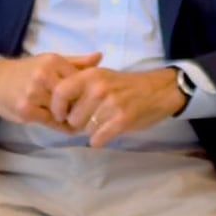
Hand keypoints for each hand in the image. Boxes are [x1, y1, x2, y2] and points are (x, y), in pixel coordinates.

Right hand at [0, 53, 92, 127]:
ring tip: (81, 122)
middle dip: (83, 107)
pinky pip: (51, 122)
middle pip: (73, 96)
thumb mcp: (49, 61)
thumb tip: (100, 57)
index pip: (81, 80)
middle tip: (92, 114)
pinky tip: (67, 127)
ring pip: (63, 111)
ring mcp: (34, 93)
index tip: (96, 100)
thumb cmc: (25, 71)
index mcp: (53, 61)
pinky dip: (61, 126)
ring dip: (73, 119)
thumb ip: (75, 62)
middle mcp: (43, 75)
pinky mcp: (26, 110)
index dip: (89, 92)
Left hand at [48, 61, 190, 137]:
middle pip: (72, 117)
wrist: (158, 90)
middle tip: (90, 120)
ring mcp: (111, 104)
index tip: (62, 116)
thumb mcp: (102, 76)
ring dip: (91, 131)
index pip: (60, 92)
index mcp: (91, 75)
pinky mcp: (121, 120)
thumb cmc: (126, 86)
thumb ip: (80, 87)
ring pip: (85, 130)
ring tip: (102, 123)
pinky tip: (106, 133)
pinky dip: (100, 140)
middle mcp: (98, 88)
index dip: (57, 108)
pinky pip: (97, 139)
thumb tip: (57, 106)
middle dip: (78, 123)